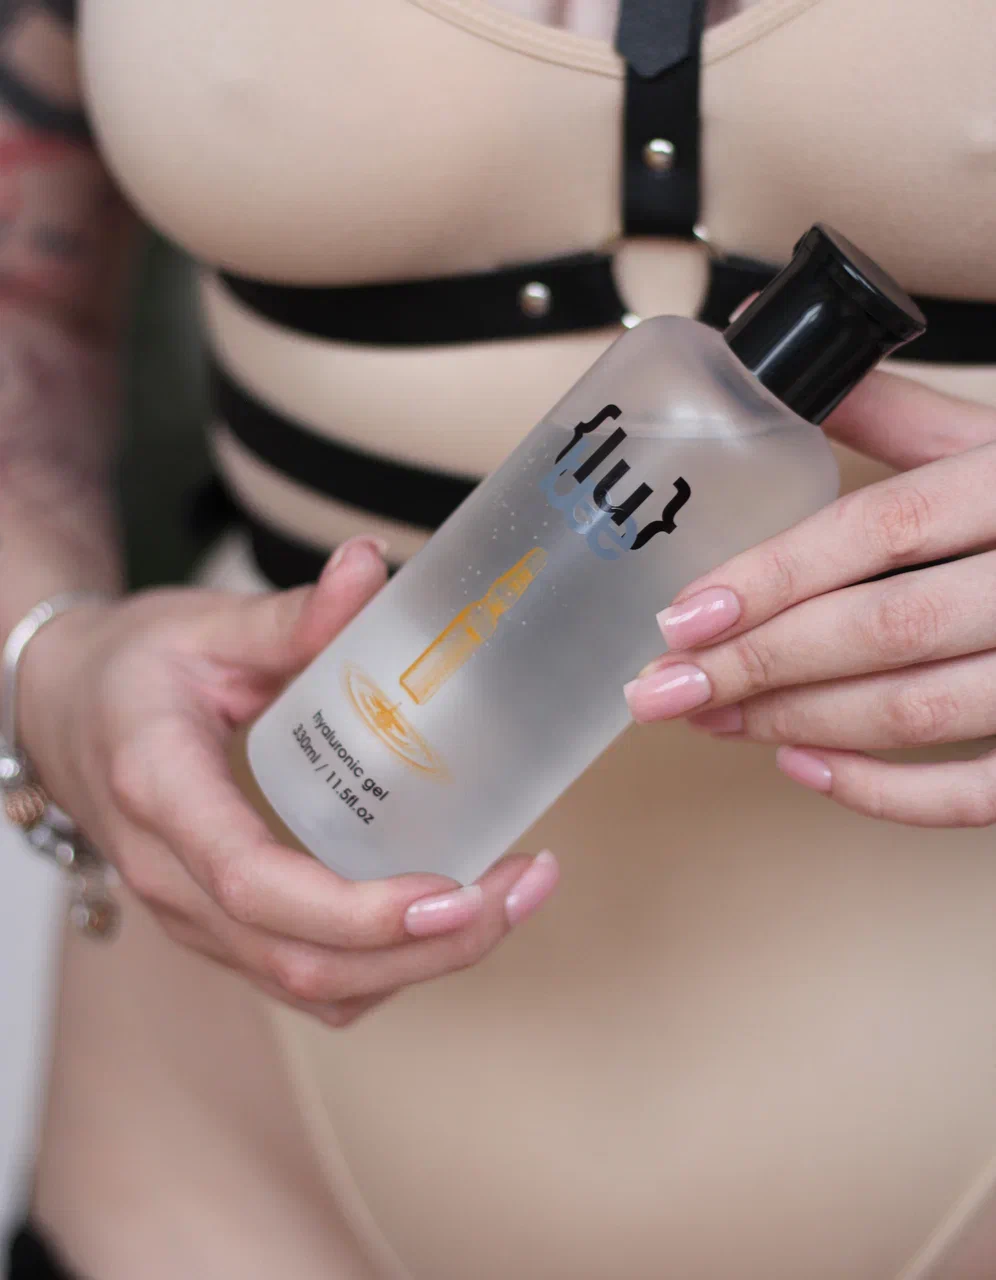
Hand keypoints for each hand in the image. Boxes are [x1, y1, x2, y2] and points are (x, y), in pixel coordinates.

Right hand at [20, 537, 558, 1024]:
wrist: (63, 712)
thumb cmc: (131, 669)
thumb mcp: (203, 627)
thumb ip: (291, 613)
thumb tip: (372, 564)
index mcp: (161, 792)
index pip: (254, 884)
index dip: (358, 910)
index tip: (453, 891)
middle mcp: (172, 878)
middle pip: (300, 961)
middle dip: (424, 948)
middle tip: (517, 891)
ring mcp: (195, 917)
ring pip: (310, 987)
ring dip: (419, 966)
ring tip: (508, 901)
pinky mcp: (222, 928)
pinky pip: (307, 979)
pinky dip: (386, 968)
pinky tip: (448, 916)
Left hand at [624, 371, 995, 827]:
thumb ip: (900, 417)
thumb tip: (783, 374)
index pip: (877, 531)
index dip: (773, 578)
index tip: (681, 615)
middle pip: (882, 631)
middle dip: (757, 666)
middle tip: (664, 688)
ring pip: (917, 713)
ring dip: (798, 723)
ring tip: (713, 719)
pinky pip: (979, 795)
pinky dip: (887, 793)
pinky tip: (807, 769)